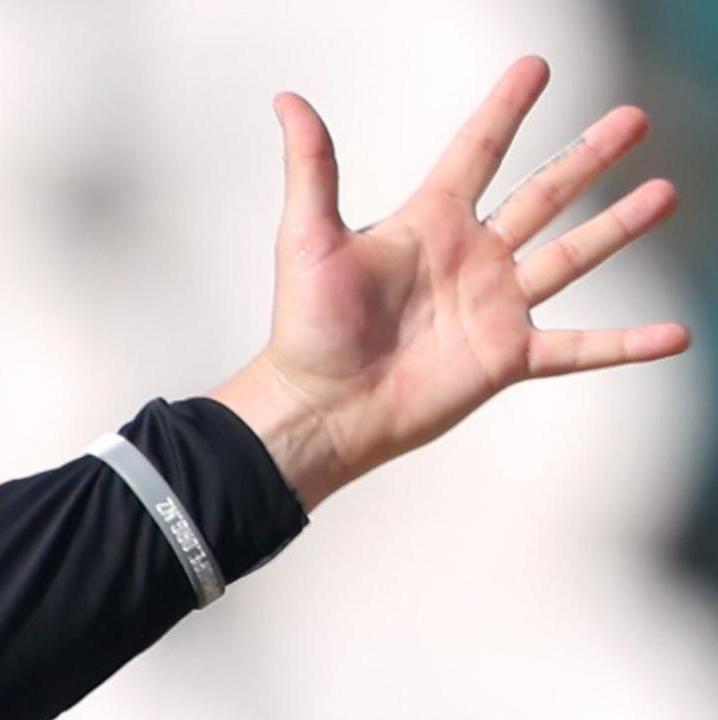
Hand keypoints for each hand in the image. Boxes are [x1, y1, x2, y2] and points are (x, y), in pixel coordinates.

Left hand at [208, 56, 687, 511]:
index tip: (536, 68)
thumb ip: (312, 167)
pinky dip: (626, 344)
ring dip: (619, 226)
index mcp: (429, 223)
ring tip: (665, 193)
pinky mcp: (507, 358)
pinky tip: (674, 334)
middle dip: (588, 157)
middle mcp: (472, 258)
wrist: (317, 408)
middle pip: (544, 195)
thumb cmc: (306, 329)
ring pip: (572, 256)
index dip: (506, 110)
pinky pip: (579, 348)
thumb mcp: (308, 238)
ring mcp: (495, 307)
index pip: (478, 152)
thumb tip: (288, 101)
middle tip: (634, 119)